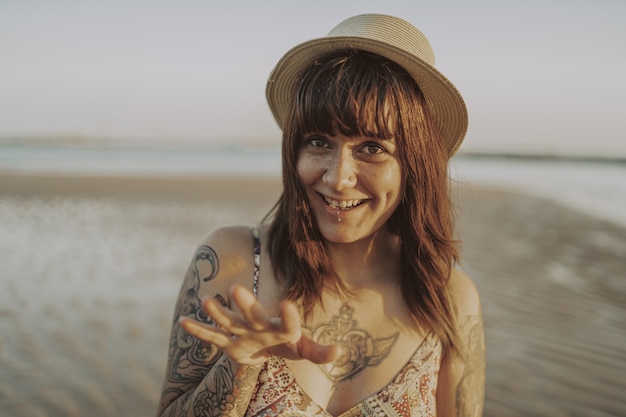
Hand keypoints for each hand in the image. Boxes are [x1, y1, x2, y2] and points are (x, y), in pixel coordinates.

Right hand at [179, 284, 340, 366]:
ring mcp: (242, 332)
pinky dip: (199, 331)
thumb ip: (320, 351)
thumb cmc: (288, 344)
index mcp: (281, 328)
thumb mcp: (304, 349)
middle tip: (236, 288)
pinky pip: (213, 337)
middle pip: (253, 315)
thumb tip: (340, 352)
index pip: (288, 324)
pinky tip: (184, 321)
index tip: (287, 303)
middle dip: (246, 304)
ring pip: (229, 322)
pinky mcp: (229, 342)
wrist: (268, 344)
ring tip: (206, 301)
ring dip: (218, 313)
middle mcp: (260, 325)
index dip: (289, 315)